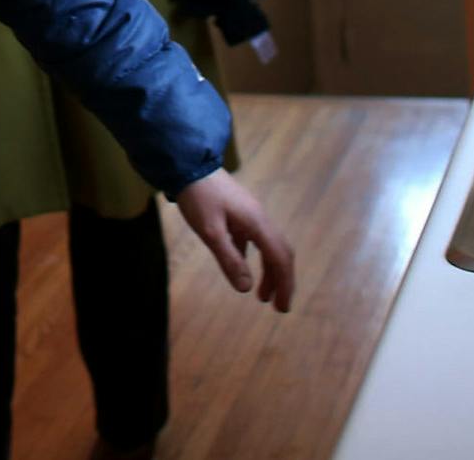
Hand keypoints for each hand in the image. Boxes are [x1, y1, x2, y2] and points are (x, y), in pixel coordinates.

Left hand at [172, 169, 293, 312]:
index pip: (280, 258)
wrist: (188, 165)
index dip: (284, 284)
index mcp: (257, 223)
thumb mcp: (210, 232)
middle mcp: (260, 218)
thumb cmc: (198, 198)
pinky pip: (255, 239)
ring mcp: (251, 214)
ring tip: (261, 295)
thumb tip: (246, 289)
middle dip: (282, 280)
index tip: (282, 308)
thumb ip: (229, 259)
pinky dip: (255, 258)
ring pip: (268, 246)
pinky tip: (243, 268)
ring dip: (269, 271)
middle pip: (280, 252)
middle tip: (278, 306)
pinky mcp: (240, 213)